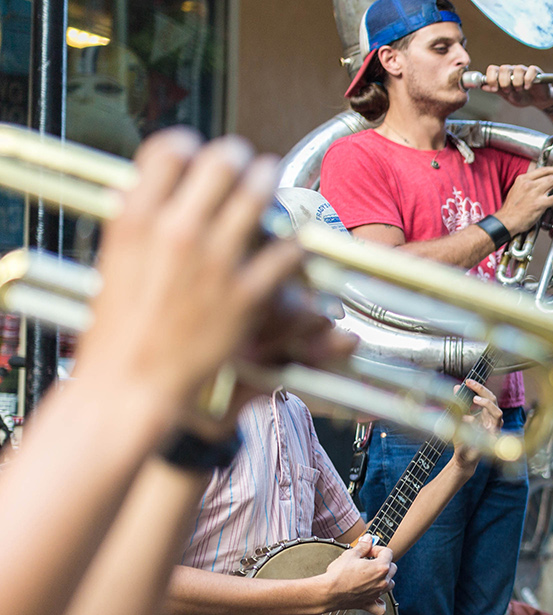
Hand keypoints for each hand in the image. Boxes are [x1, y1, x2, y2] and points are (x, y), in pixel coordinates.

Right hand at [73, 131, 309, 434]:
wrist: (128, 383)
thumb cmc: (117, 328)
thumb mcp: (113, 261)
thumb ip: (138, 222)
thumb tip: (152, 190)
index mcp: (135, 219)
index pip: (168, 150)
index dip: (187, 144)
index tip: (196, 150)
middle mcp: (176, 231)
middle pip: (220, 162)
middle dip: (236, 156)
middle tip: (243, 161)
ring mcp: (215, 261)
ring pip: (260, 195)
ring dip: (269, 182)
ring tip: (270, 179)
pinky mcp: (247, 293)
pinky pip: (285, 249)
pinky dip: (290, 242)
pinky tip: (288, 243)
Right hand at [321, 536, 394, 614]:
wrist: (327, 592)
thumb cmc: (337, 575)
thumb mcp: (350, 554)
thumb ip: (363, 546)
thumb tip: (368, 539)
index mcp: (380, 567)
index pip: (388, 552)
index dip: (377, 549)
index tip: (369, 550)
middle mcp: (382, 581)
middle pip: (392, 567)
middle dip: (383, 561)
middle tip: (369, 560)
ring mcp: (377, 593)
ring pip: (390, 584)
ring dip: (384, 578)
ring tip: (372, 575)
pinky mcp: (369, 603)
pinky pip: (381, 606)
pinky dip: (380, 602)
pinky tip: (375, 596)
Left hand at [451, 379, 503, 469]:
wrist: (462, 458)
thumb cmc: (462, 439)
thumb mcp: (457, 418)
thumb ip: (459, 404)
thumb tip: (456, 387)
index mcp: (486, 414)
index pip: (486, 396)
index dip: (478, 387)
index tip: (468, 381)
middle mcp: (492, 420)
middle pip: (494, 400)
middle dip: (483, 390)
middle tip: (470, 385)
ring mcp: (493, 429)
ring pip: (498, 412)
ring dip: (487, 404)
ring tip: (474, 400)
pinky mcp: (491, 439)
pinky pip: (491, 427)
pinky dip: (479, 420)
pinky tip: (467, 418)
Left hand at [479, 64, 552, 111]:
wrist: (538, 101)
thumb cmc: (522, 97)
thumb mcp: (507, 96)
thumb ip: (496, 91)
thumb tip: (483, 87)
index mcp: (503, 75)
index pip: (493, 69)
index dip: (491, 78)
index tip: (494, 89)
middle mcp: (512, 70)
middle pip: (504, 68)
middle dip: (504, 82)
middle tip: (508, 91)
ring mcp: (524, 70)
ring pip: (517, 69)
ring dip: (517, 82)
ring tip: (519, 90)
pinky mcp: (536, 72)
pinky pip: (531, 70)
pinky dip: (528, 80)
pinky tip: (528, 87)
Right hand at [496, 166, 552, 233]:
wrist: (505, 221)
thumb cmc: (511, 209)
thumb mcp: (517, 190)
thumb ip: (528, 185)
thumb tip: (540, 184)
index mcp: (523, 179)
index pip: (542, 170)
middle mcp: (529, 184)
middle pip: (550, 175)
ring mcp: (534, 193)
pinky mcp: (539, 203)